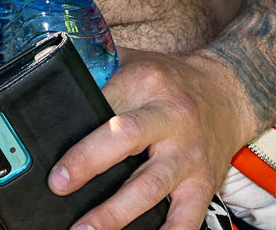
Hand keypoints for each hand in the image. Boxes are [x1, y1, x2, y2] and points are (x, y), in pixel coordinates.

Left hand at [48, 49, 259, 229]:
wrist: (226, 93)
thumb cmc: (168, 80)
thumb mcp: (132, 61)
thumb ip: (96, 71)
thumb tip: (50, 84)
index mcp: (145, 82)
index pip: (103, 101)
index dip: (77, 125)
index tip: (49, 144)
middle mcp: (170, 117)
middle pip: (126, 138)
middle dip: (89, 162)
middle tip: (59, 184)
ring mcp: (189, 153)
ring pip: (151, 185)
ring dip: (116, 213)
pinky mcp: (205, 182)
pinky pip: (187, 217)